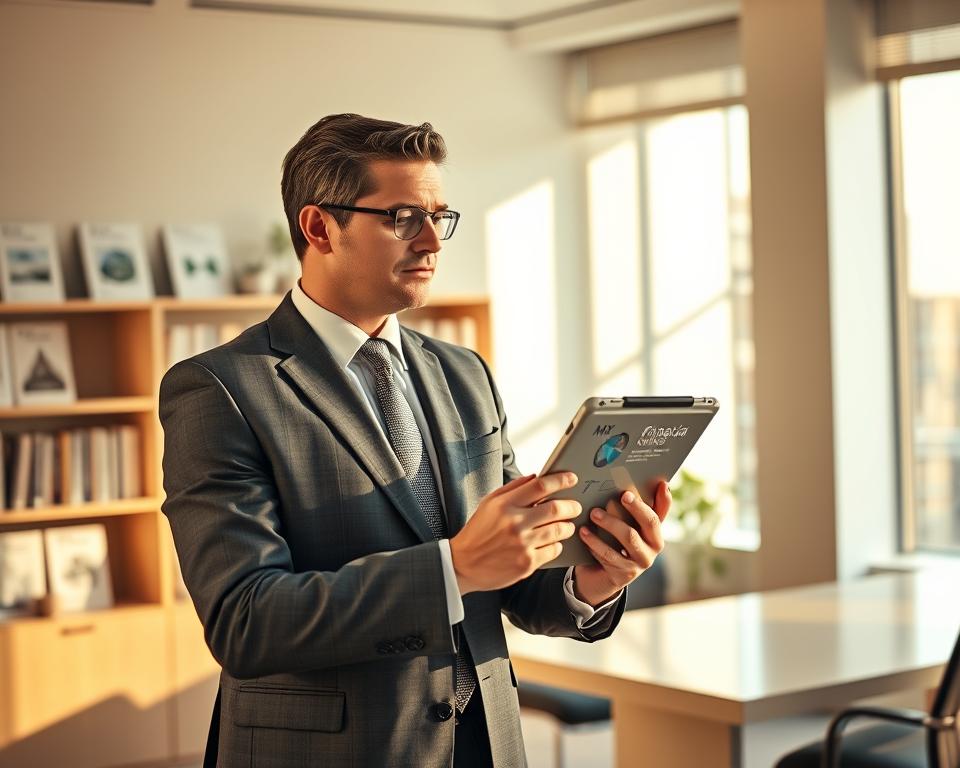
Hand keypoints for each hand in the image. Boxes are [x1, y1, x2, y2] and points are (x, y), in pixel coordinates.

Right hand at [450, 473, 580, 593]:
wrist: (463, 564)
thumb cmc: (477, 532)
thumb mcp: (489, 503)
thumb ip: (513, 488)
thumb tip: (536, 477)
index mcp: (505, 505)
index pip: (540, 486)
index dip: (561, 480)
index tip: (571, 478)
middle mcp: (514, 523)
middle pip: (556, 508)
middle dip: (572, 505)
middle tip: (576, 506)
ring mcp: (522, 545)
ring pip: (559, 530)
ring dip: (568, 526)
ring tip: (566, 525)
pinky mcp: (527, 563)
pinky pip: (554, 550)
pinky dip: (557, 544)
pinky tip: (552, 542)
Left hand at [572, 481, 670, 606]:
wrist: (598, 577)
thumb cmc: (610, 543)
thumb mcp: (620, 525)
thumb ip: (627, 508)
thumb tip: (625, 482)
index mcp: (655, 531)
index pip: (663, 511)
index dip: (664, 498)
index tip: (661, 484)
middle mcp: (654, 547)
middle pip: (650, 522)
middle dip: (637, 507)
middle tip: (621, 495)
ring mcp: (641, 562)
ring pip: (629, 538)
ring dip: (610, 523)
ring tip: (593, 513)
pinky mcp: (625, 575)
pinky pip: (610, 555)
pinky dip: (595, 542)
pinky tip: (583, 532)